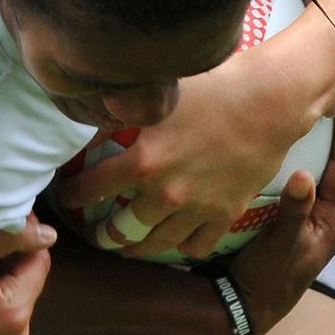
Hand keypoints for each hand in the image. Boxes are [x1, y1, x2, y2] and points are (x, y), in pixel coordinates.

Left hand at [72, 40, 328, 260]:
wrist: (269, 102)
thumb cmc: (215, 86)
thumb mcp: (160, 95)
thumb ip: (125, 112)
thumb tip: (94, 108)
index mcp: (142, 161)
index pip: (91, 189)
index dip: (72, 195)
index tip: (64, 196)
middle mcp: (165, 193)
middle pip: (121, 228)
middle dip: (102, 234)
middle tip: (94, 234)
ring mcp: (197, 209)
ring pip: (157, 244)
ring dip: (136, 248)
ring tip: (127, 247)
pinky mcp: (225, 214)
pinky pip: (196, 246)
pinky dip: (182, 247)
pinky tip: (175, 242)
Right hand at [223, 97, 334, 334]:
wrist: (247, 307)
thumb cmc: (265, 277)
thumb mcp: (278, 245)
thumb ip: (293, 212)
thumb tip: (304, 175)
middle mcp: (333, 215)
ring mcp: (318, 216)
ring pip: (332, 168)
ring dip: (331, 138)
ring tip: (321, 105)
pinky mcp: (301, 216)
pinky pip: (314, 177)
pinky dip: (311, 155)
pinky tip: (296, 138)